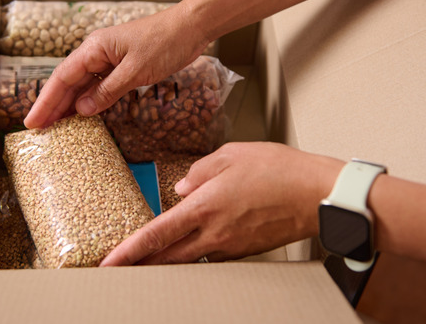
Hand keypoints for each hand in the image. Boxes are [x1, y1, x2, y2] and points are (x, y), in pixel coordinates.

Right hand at [24, 4, 208, 127]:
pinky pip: (99, 84)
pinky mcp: (122, 64)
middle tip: (38, 130)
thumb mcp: (136, 71)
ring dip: (69, 105)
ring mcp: (109, 58)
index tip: (33, 122)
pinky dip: (90, 100)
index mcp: (95, 48)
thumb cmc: (165, 42)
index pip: (62, 78)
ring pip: (82, 84)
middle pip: (68, 82)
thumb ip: (108, 91)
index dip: (46, 101)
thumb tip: (83, 110)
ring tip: (55, 126)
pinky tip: (83, 114)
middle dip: (52, 105)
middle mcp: (97, 51)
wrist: (191, 27)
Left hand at [100, 142, 343, 265]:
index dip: (128, 252)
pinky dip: (195, 252)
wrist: (317, 194)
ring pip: (188, 259)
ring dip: (166, 260)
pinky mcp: (244, 249)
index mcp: (205, 207)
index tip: (108, 263)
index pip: (156, 235)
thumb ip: (199, 171)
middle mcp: (214, 233)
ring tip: (149, 258)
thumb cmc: (280, 170)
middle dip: (139, 267)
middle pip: (166, 258)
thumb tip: (181, 187)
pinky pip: (211, 254)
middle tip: (117, 271)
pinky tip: (192, 243)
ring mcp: (230, 246)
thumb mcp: (232, 155)